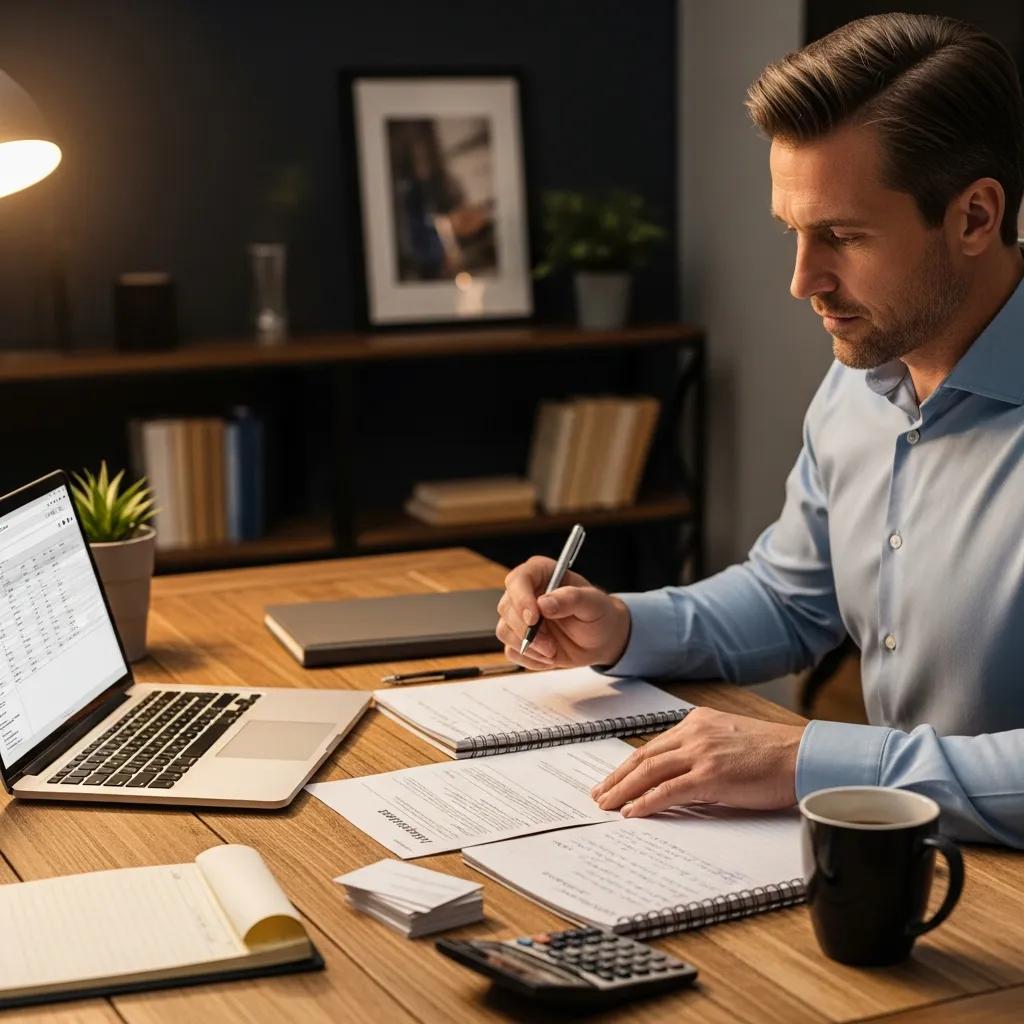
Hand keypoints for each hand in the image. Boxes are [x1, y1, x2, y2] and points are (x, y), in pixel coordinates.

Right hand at [495, 556, 631, 670]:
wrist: (600, 639)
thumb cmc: (598, 614)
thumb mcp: (593, 603)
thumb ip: (571, 599)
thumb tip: (544, 603)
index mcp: (541, 573)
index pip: (518, 580)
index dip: (521, 599)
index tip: (534, 618)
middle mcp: (525, 592)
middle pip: (506, 608)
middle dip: (526, 631)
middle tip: (549, 644)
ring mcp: (519, 616)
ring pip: (504, 630)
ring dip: (528, 647)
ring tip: (552, 650)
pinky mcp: (519, 638)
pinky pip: (511, 651)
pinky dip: (530, 658)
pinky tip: (549, 656)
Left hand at [591, 707, 805, 815]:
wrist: (804, 756)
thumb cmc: (777, 754)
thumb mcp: (732, 740)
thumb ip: (705, 750)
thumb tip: (683, 777)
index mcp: (699, 721)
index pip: (655, 745)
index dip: (631, 763)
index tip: (615, 777)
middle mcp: (695, 732)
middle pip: (644, 756)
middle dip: (618, 777)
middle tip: (599, 794)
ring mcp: (701, 753)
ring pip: (649, 772)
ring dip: (623, 790)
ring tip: (606, 805)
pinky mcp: (710, 776)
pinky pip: (667, 790)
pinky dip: (645, 802)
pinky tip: (632, 812)